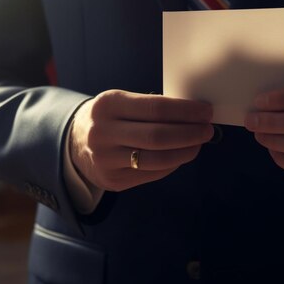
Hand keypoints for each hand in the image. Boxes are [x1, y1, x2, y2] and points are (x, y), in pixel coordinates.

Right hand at [69, 90, 213, 191]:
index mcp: (108, 105)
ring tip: (198, 144)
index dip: (186, 111)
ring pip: (157, 159)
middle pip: (158, 136)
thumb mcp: (122, 102)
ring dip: (185, 152)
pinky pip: (152, 174)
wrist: (76, 143)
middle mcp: (103, 132)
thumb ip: (152, 107)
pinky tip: (180, 156)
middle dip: (190, 134)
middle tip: (207, 130)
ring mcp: (106, 159)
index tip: (205, 112)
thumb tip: (194, 114)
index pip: (156, 108)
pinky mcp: (112, 180)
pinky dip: (172, 164)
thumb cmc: (110, 118)